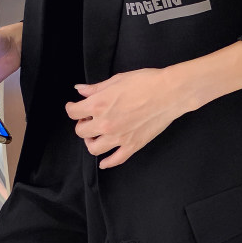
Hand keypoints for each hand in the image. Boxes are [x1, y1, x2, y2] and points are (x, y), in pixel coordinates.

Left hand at [64, 67, 190, 167]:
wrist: (169, 92)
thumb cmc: (145, 82)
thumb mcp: (117, 80)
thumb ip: (96, 88)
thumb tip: (80, 90)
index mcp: (98, 105)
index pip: (73, 112)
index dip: (72, 108)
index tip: (75, 107)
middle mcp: (105, 124)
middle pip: (81, 131)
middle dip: (82, 124)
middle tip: (89, 120)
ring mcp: (118, 137)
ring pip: (93, 148)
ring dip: (91, 142)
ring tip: (96, 136)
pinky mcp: (132, 145)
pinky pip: (115, 160)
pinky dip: (107, 163)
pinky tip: (104, 161)